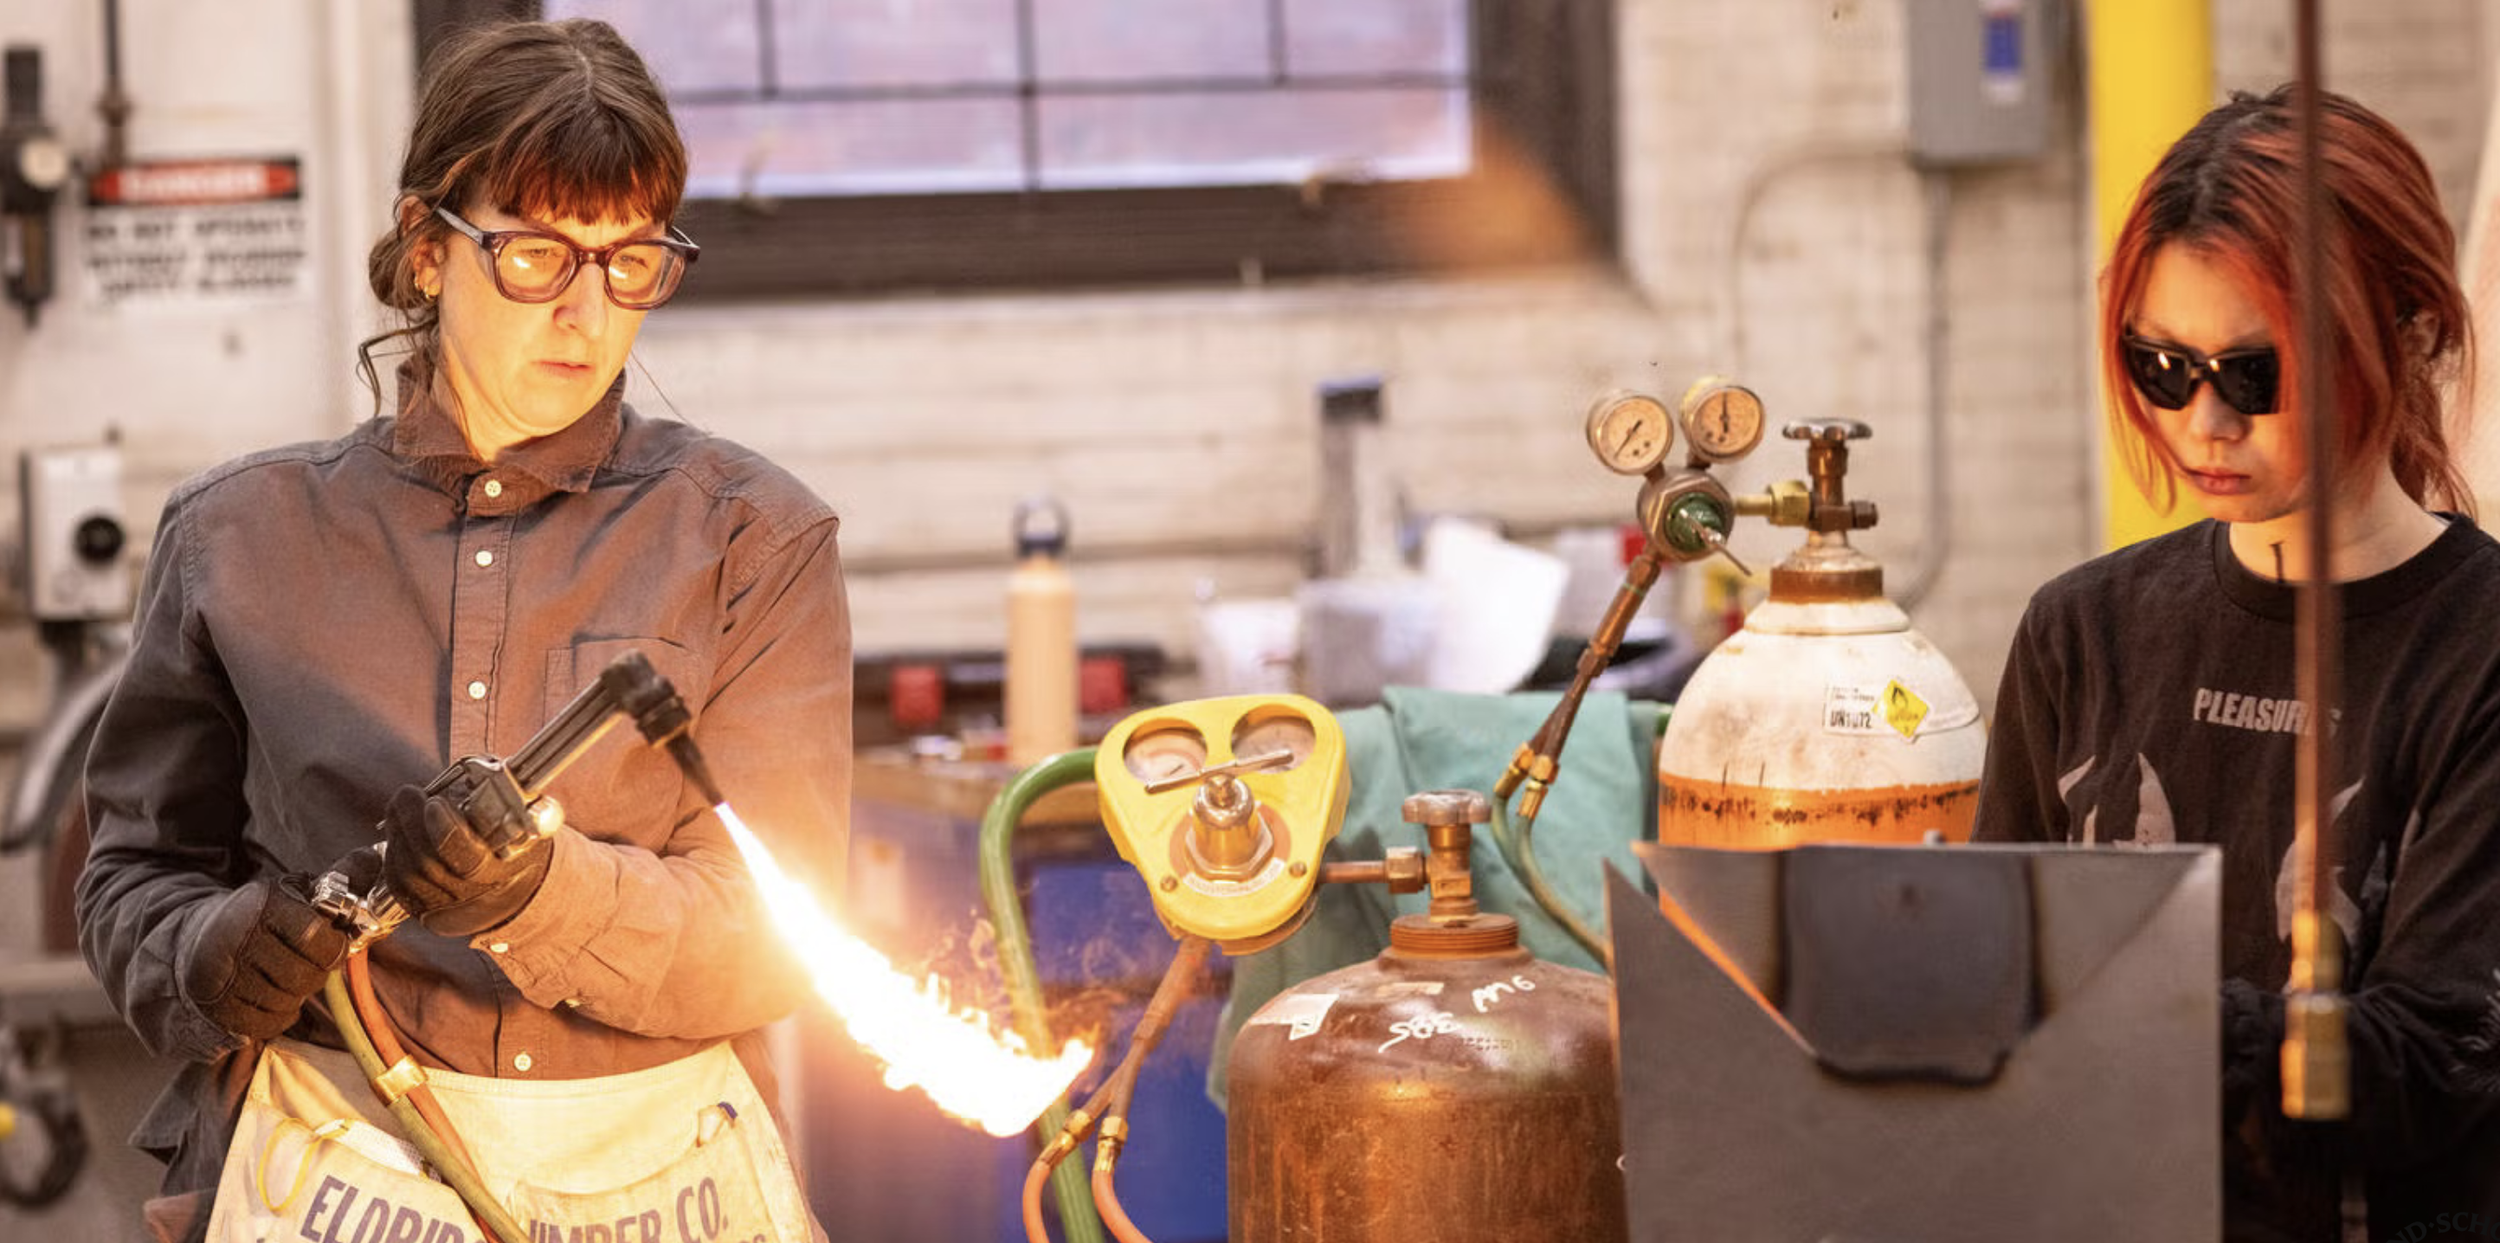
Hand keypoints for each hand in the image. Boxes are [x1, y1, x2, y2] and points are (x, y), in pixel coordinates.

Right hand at [177, 875, 351, 1042]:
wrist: (194, 941)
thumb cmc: (260, 916)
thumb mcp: (295, 890)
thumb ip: (342, 879)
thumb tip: (376, 858)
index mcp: (263, 905)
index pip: (317, 937)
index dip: (333, 948)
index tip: (329, 946)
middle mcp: (237, 939)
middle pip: (305, 976)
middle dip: (315, 974)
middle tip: (304, 963)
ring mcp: (223, 977)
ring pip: (286, 1002)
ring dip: (295, 996)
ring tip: (283, 977)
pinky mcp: (216, 1008)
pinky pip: (266, 1025)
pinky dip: (276, 1016)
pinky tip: (267, 996)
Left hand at [379, 785, 551, 937]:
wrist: (510, 887)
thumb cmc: (517, 844)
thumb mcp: (527, 823)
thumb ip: (515, 802)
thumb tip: (495, 776)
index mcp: (501, 873)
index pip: (467, 860)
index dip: (445, 832)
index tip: (434, 802)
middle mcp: (470, 895)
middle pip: (426, 866)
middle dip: (409, 824)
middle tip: (407, 793)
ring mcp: (443, 905)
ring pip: (405, 874)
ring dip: (396, 834)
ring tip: (400, 804)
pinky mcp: (421, 907)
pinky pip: (395, 883)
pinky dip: (391, 852)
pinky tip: (396, 828)